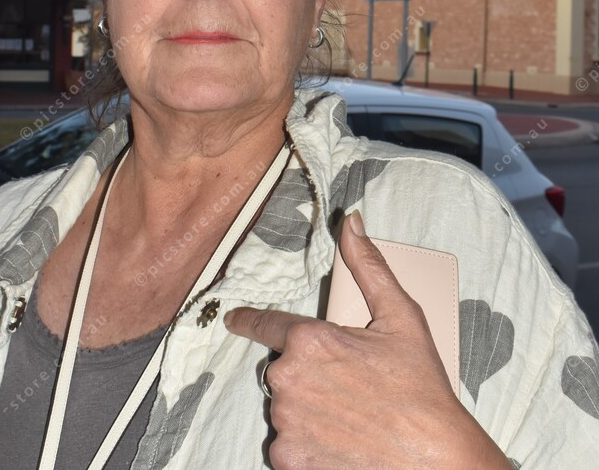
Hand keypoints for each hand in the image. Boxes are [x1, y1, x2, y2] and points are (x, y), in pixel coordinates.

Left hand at [224, 211, 508, 468]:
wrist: (435, 458)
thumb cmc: (420, 388)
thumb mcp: (401, 316)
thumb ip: (368, 266)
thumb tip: (352, 224)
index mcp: (310, 340)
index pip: (265, 324)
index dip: (247, 320)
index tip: (234, 319)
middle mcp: (288, 380)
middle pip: (283, 369)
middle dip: (307, 372)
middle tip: (346, 386)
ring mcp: (286, 423)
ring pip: (286, 406)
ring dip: (307, 408)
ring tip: (348, 416)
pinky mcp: (289, 460)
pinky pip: (287, 443)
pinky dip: (306, 442)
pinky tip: (339, 441)